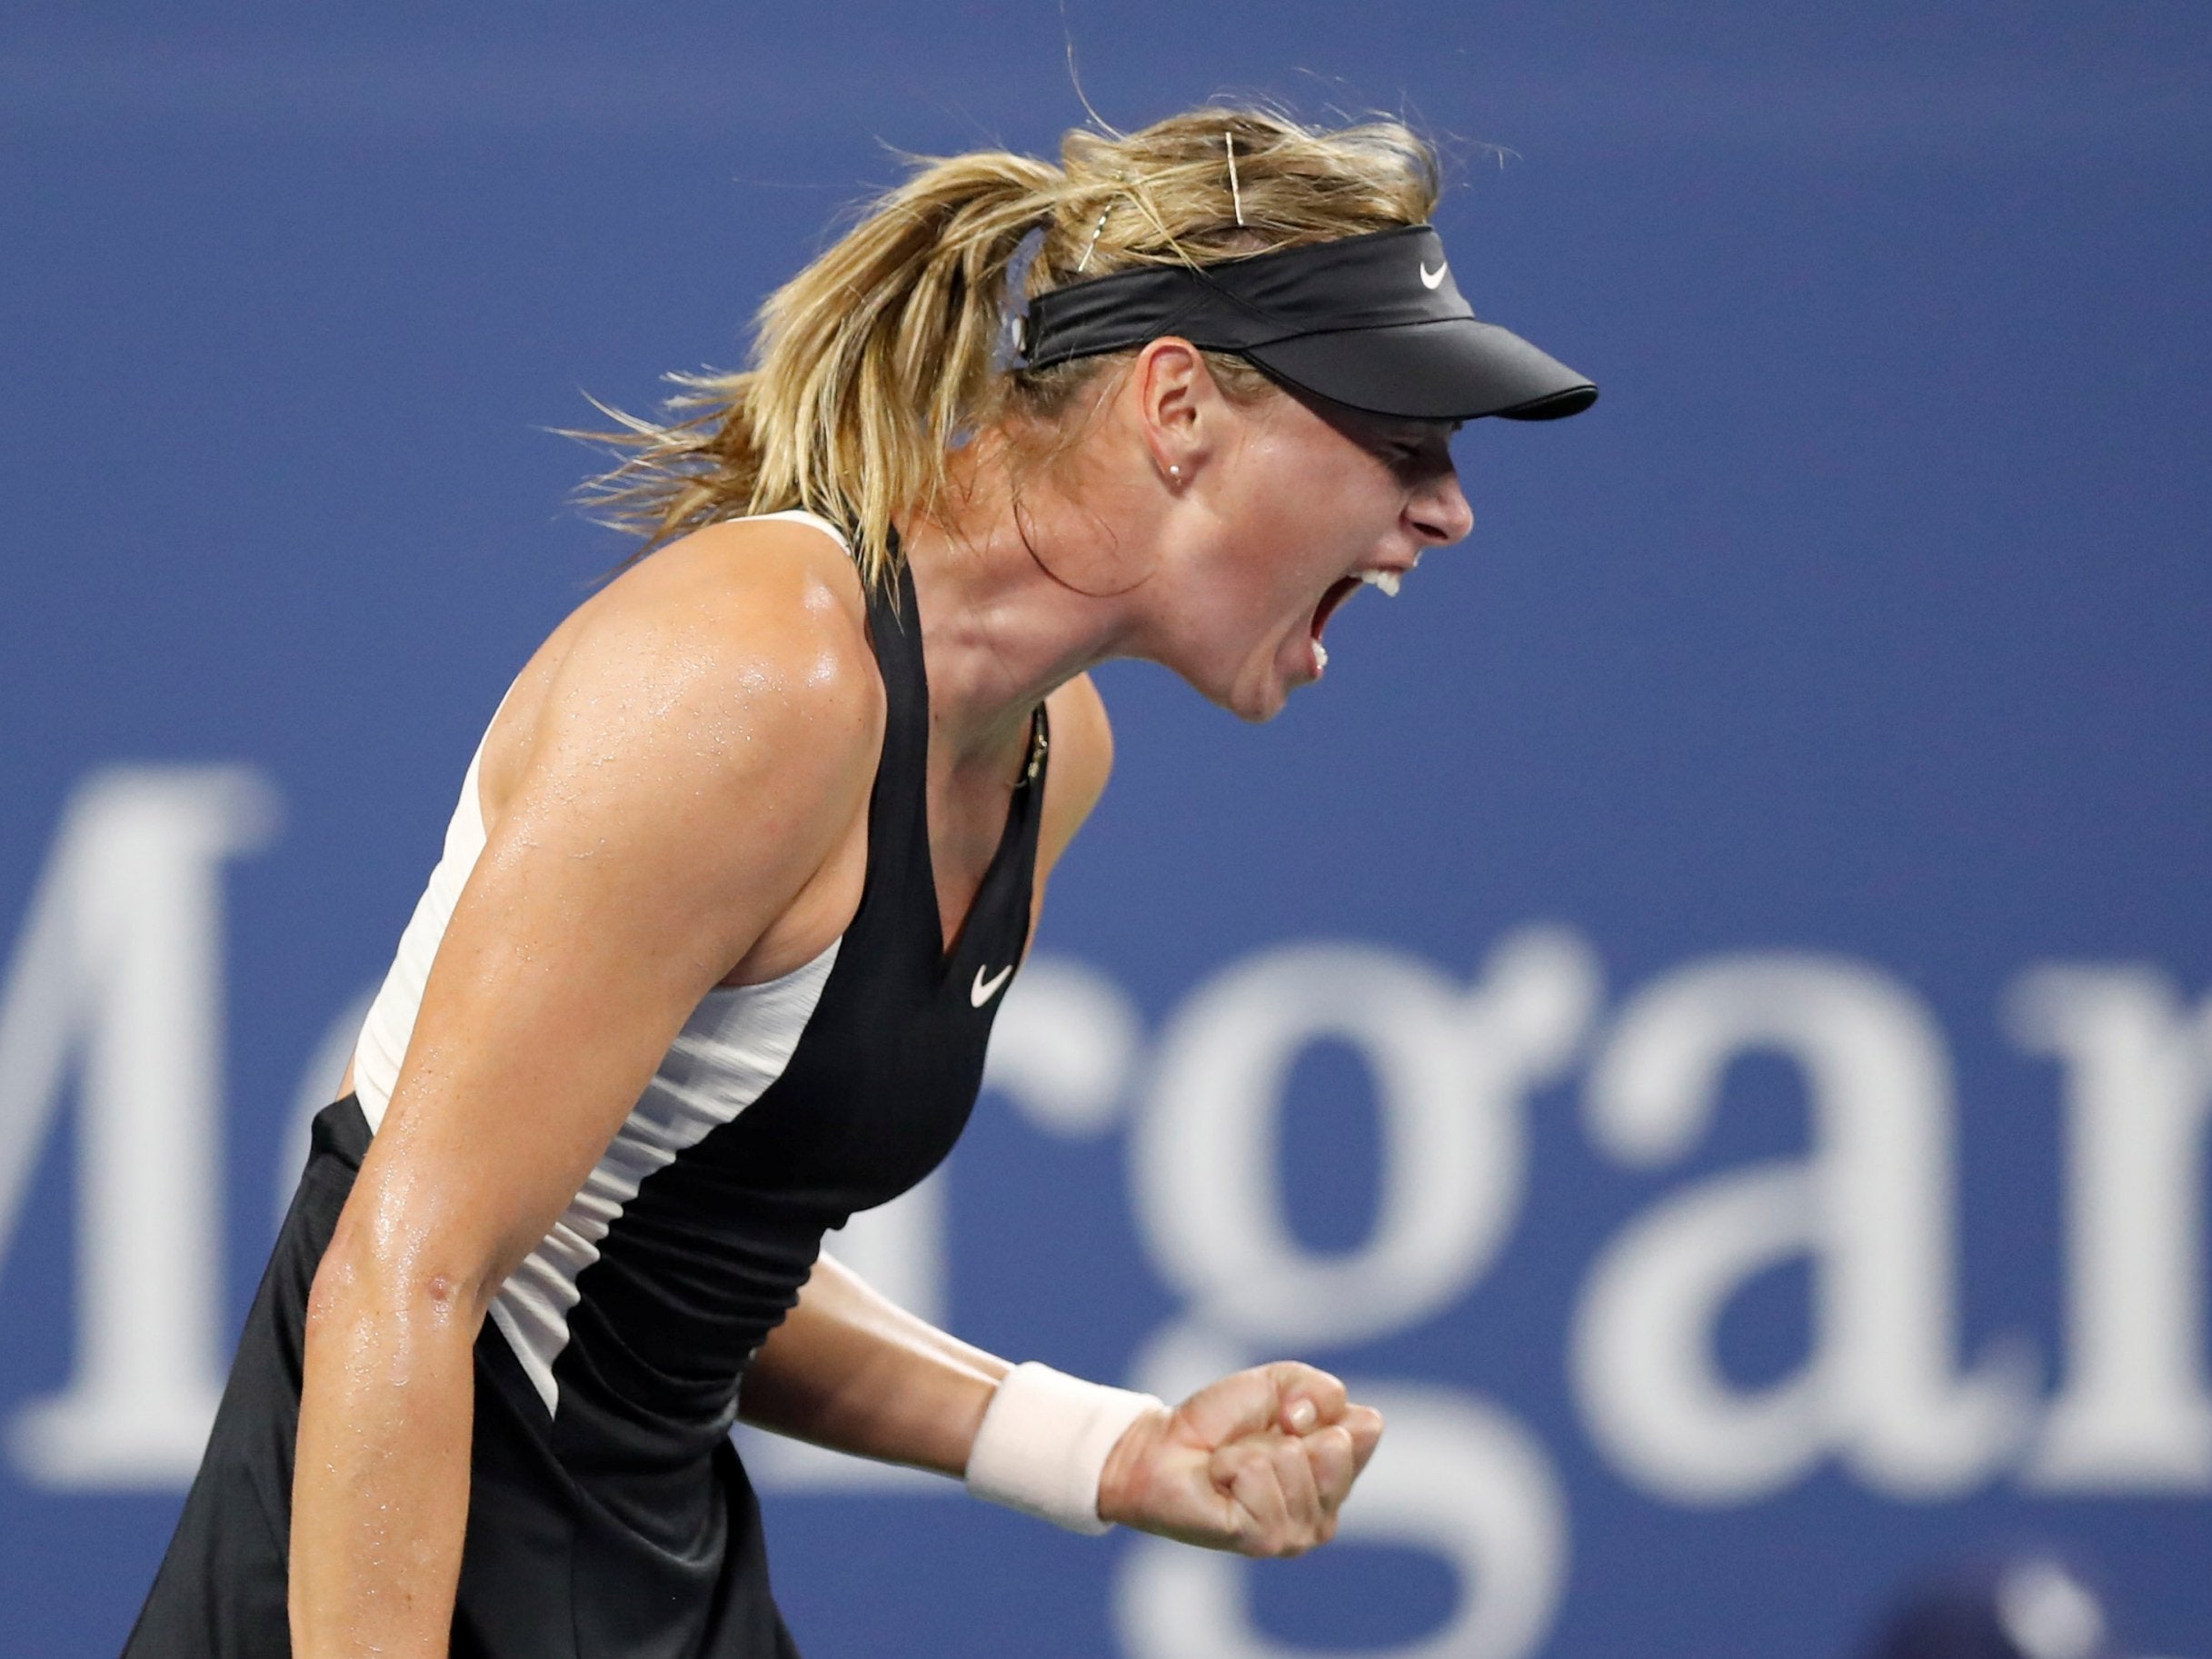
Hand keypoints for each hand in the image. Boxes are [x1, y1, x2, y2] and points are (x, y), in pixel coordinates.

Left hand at [1096, 1362, 1383, 1556]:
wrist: (1163, 1448)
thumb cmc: (1221, 1421)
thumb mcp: (1280, 1384)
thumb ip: (1322, 1390)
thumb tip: (1329, 1430)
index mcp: (1338, 1474)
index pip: (1366, 1427)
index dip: (1318, 1405)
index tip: (1283, 1416)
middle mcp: (1328, 1511)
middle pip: (1336, 1445)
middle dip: (1285, 1430)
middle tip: (1253, 1444)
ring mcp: (1300, 1533)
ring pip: (1294, 1459)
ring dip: (1251, 1449)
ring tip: (1231, 1466)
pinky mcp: (1265, 1541)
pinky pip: (1260, 1476)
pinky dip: (1231, 1465)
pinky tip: (1221, 1483)